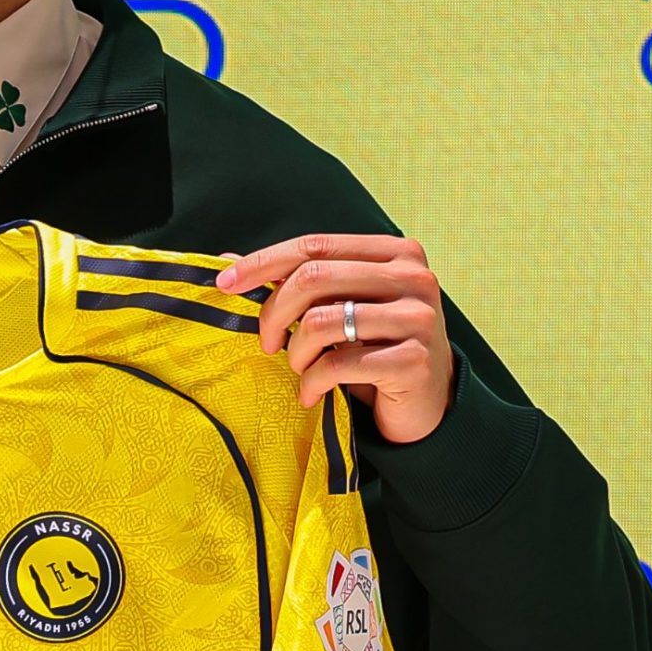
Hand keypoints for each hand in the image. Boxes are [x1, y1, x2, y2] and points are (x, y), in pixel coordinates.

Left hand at [217, 234, 455, 446]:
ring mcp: (418, 318)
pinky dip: (312, 383)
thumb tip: (226, 260)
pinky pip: (337, 365)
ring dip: (295, 354)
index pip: (315, 246)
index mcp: (395, 253)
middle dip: (274, 314)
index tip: (224, 284)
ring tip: (300, 369)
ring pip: (320, 322)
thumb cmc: (374, 350)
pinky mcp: (414, 361)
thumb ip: (297, 281)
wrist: (426, 404)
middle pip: (313, 279)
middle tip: (267, 344)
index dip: (264, 262)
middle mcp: (413, 278)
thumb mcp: (340, 309)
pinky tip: (312, 394)